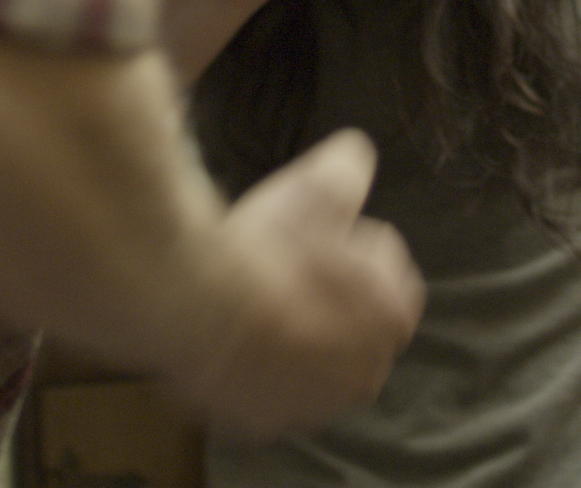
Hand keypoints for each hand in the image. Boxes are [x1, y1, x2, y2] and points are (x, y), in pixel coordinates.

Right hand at [171, 130, 425, 438]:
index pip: (389, 278)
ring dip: (292, 338)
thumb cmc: (265, 245)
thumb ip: (348, 170)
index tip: (319, 237)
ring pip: (308, 364)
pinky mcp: (259, 423)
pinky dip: (253, 369)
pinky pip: (263, 392)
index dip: (353, 251)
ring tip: (253, 298)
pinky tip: (230, 334)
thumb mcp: (317, 185)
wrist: (190, 301)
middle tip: (284, 265)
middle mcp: (362, 375)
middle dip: (326, 301)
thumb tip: (356, 156)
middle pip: (351, 326)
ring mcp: (311, 407)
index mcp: (390, 319)